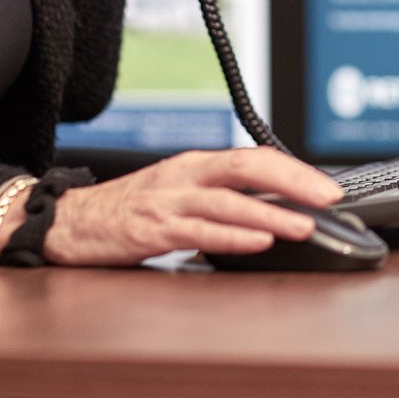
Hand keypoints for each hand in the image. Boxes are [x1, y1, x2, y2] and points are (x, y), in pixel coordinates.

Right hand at [8, 148, 346, 265]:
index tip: (328, 186)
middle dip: (293, 182)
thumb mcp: (178, 191)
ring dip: (271, 213)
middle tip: (328, 198)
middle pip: (248, 168)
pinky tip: (258, 242)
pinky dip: (233, 236)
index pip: (254, 157)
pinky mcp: (153, 229)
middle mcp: (186, 175)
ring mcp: (169, 201)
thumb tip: (272, 205)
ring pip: (229, 202)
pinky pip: (200, 231)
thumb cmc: (129, 208)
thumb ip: (219, 195)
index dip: (294, 169)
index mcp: (196, 164)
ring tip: (304, 225)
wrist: (70, 221)